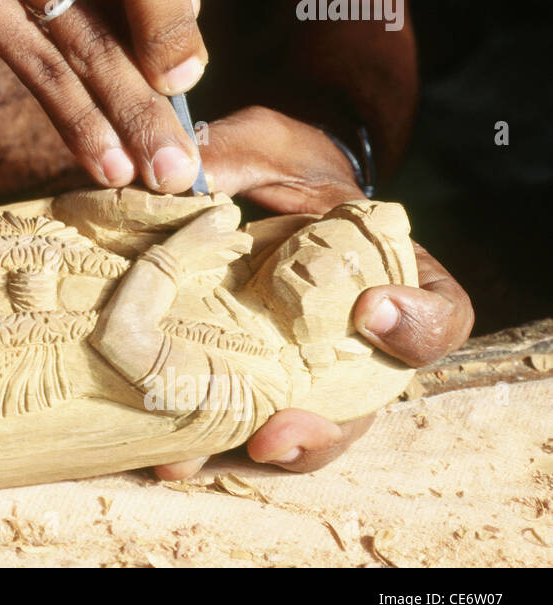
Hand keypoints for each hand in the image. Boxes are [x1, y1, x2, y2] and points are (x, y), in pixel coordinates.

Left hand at [152, 106, 473, 478]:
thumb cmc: (270, 170)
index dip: (419, 325)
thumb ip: (238, 154)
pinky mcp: (241, 387)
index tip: (371, 308)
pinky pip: (234, 430)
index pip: (439, 319)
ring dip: (256, 453)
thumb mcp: (263, 148)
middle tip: (278, 430)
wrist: (230, 198)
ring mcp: (297, 371)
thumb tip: (187, 172)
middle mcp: (352, 343)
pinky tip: (165, 454)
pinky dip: (204, 448)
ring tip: (206, 456)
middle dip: (324, 428)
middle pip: (363, 407)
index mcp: (390, 281)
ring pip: (299, 435)